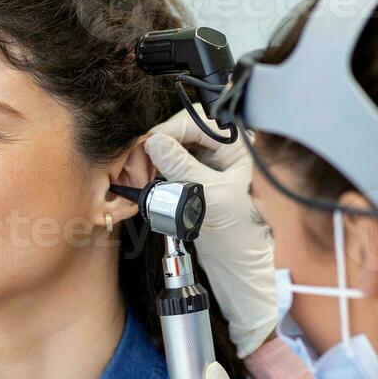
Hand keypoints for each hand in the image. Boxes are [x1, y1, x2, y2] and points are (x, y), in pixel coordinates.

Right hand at [146, 108, 277, 358]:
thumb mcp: (210, 195)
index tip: (148, 145)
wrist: (236, 257)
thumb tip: (155, 142)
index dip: (169, 131)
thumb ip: (182, 166)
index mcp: (236, 145)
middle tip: (141, 161)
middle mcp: (222, 146)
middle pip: (181, 129)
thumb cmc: (237, 228)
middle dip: (158, 142)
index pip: (197, 122)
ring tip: (142, 174)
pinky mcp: (194, 171)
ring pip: (172, 143)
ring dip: (153, 156)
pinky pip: (169, 160)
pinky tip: (146, 178)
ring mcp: (207, 158)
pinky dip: (155, 167)